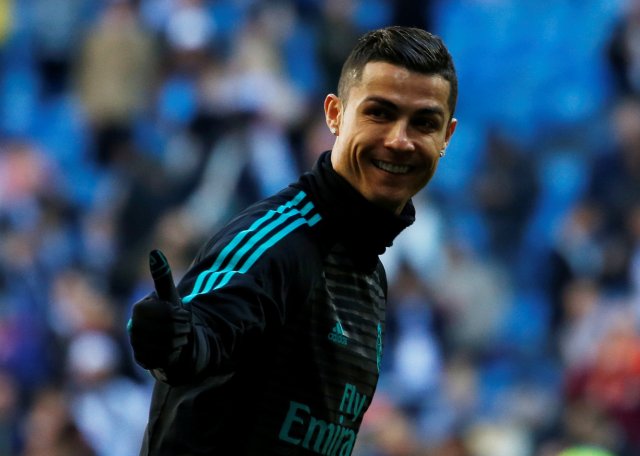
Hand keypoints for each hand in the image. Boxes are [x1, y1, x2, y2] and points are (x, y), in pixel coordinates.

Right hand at [128, 249, 191, 369]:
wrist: (166, 340)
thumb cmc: (168, 314)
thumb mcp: (168, 295)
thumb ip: (162, 276)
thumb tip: (155, 252)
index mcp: (139, 309)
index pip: (170, 313)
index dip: (181, 315)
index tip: (181, 314)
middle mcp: (134, 327)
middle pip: (171, 329)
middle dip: (182, 328)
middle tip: (182, 327)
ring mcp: (136, 344)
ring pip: (170, 343)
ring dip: (180, 340)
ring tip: (177, 336)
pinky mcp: (142, 359)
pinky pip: (166, 356)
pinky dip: (175, 352)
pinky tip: (172, 348)